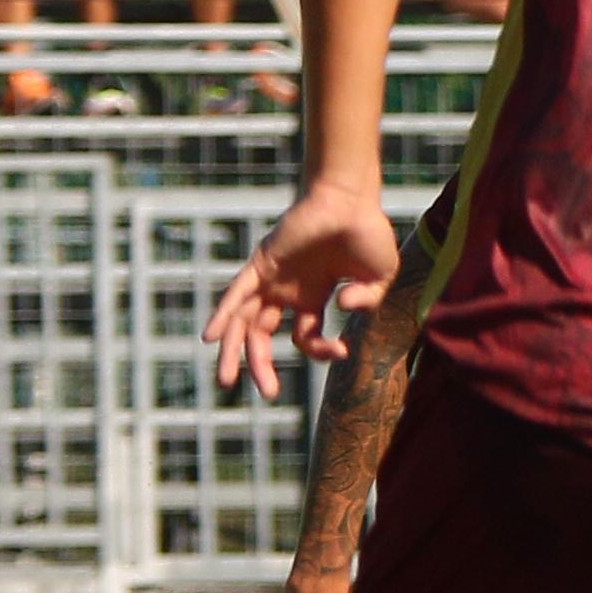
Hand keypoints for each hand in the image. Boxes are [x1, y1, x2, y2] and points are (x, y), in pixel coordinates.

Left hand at [209, 180, 398, 396]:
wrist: (351, 199)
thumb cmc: (369, 233)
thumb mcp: (379, 277)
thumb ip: (367, 300)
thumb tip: (343, 312)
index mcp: (314, 298)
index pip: (308, 337)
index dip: (322, 351)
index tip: (342, 350)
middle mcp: (287, 292)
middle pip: (263, 337)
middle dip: (261, 367)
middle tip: (267, 393)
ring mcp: (272, 279)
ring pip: (243, 322)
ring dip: (233, 352)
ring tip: (226, 381)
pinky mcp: (261, 264)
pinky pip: (236, 294)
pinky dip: (223, 314)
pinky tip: (212, 338)